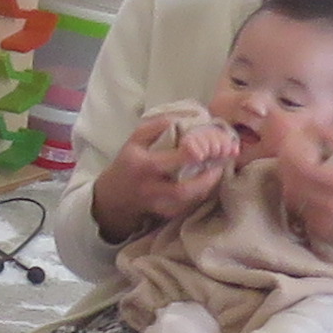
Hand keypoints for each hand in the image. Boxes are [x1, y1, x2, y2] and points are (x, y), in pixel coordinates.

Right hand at [88, 106, 228, 239]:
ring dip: (208, 186)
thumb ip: (157, 126)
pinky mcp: (165, 215)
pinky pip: (189, 206)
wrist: (111, 199)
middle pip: (185, 189)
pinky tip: (207, 183)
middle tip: (221, 162)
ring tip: (218, 170)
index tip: (209, 145)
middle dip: (209, 176)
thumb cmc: (127, 165)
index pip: (176, 160)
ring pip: (190, 200)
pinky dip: (201, 195)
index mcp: (143, 165)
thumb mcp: (134, 141)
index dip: (197, 152)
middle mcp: (150, 188)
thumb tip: (184, 118)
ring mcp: (158, 204)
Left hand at [278, 125, 332, 266]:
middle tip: (291, 154)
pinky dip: (300, 197)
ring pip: (291, 197)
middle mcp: (329, 203)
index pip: (301, 166)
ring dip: (291, 181)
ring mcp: (323, 220)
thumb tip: (313, 126)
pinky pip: (299, 210)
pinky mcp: (320, 231)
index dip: (290, 152)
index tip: (289, 142)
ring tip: (301, 170)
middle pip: (290, 181)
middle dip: (287, 165)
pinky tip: (310, 189)